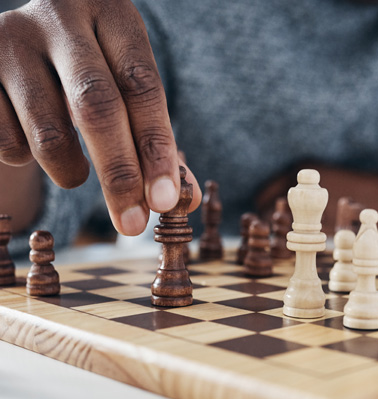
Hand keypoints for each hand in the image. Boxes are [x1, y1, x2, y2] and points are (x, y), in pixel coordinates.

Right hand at [0, 0, 200, 234]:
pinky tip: (35, 143)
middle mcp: (60, 18)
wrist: (28, 52)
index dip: (156, 150)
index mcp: (111, 14)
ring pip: (49, 133)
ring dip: (71, 173)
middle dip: (120, 176)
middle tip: (134, 225)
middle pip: (97, 108)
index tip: (166, 202)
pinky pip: (9, 142)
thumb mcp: (128, 96)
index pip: (142, 88)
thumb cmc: (93, 78)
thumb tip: (184, 199)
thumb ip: (156, 144)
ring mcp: (12, 40)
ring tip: (77, 174)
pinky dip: (29, 160)